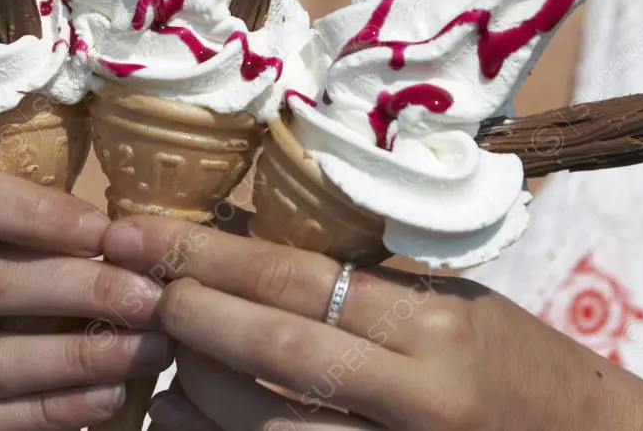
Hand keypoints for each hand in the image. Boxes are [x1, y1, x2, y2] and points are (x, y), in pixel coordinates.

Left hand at [103, 215, 642, 430]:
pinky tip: (183, 414)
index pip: (296, 277)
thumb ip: (351, 277)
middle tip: (127, 280)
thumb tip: (242, 237)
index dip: (207, 252)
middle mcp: (413, 393)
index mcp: (432, 324)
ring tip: (152, 353)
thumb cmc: (515, 360)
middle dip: (186, 310)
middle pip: (271, 348)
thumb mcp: (446, 301)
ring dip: (192, 387)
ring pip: (264, 424)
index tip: (140, 231)